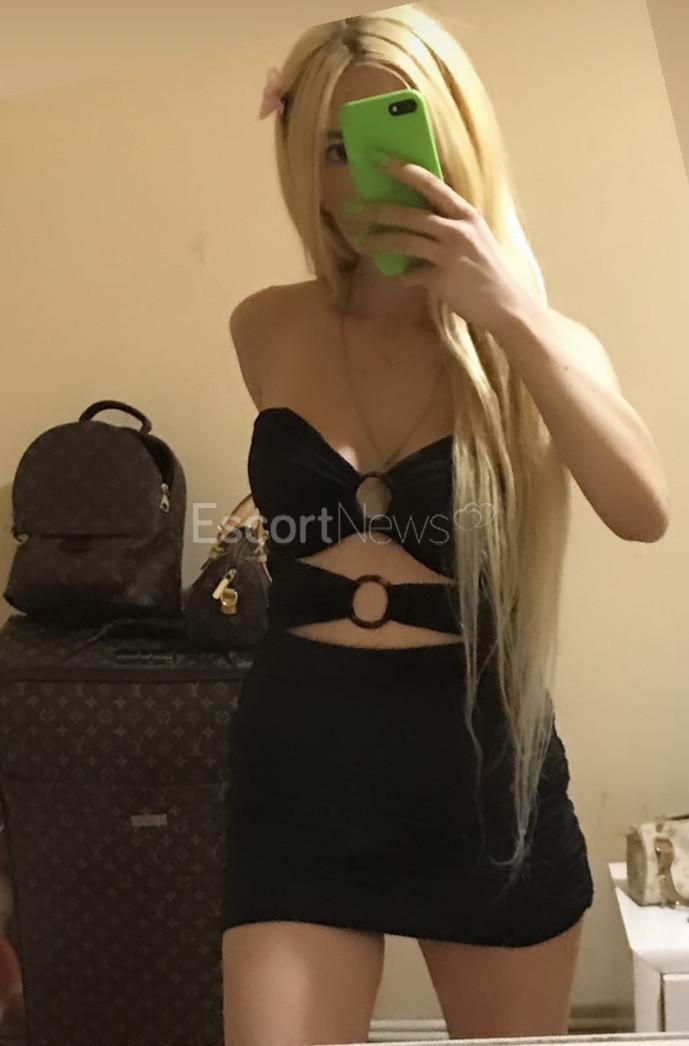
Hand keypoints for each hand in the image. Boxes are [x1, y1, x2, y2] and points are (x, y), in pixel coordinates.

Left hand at [351, 151, 534, 335]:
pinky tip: (399, 276)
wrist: (506, 304)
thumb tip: (417, 214)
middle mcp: (458, 230)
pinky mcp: (442, 279)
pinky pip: (411, 274)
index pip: (431, 183)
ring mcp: (449, 254)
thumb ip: (451, 223)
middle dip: (378, 209)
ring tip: (360, 241)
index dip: (403, 169)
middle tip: (355, 208)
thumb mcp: (475, 237)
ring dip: (378, 240)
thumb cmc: (487, 270)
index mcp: (466, 214)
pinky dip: (402, 275)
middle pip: (409, 213)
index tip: (379, 159)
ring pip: (404, 241)